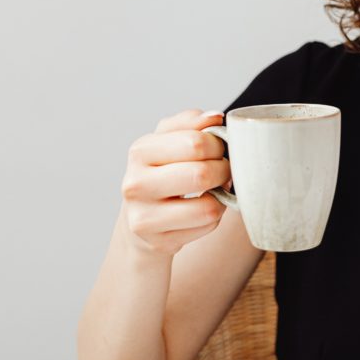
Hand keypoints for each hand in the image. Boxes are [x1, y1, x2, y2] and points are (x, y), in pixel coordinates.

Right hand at [120, 109, 230, 257]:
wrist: (141, 216)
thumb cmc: (163, 171)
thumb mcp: (170, 140)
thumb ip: (191, 123)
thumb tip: (214, 117)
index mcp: (140, 151)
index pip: (195, 142)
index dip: (218, 144)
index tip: (220, 148)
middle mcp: (136, 184)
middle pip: (202, 174)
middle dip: (224, 170)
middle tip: (224, 170)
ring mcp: (144, 217)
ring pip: (208, 207)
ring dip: (222, 197)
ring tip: (215, 190)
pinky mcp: (158, 242)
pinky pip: (207, 226)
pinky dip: (214, 217)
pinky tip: (202, 210)